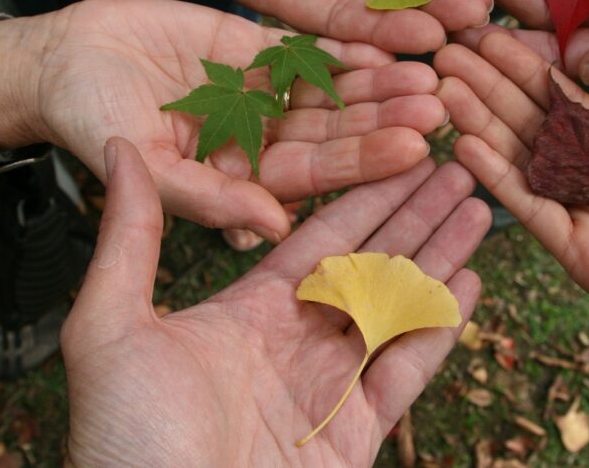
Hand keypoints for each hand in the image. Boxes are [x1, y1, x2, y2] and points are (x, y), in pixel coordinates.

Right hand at [0, 0, 446, 240]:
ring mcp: (263, 94)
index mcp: (245, 181)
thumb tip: (273, 229)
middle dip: (385, 118)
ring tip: (424, 63)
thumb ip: (208, 198)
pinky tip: (383, 32)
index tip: (413, 147)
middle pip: (336, 130)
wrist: (60, 62)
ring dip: (375, 78)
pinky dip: (340, 38)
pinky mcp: (253, 48)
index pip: (315, 175)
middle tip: (437, 103)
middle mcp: (264, 142)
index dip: (363, 160)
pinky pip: (304, 43)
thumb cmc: (90, 127)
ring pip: (329, 87)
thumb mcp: (145, 169)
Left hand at [63, 137, 485, 465]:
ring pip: (399, 307)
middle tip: (455, 165)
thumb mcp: (110, 327)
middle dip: (414, 213)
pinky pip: (407, 368)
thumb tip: (119, 149)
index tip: (399, 151)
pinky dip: (440, 325)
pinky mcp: (356, 433)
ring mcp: (331, 387)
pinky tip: (470, 281)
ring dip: (439, 256)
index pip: (320, 237)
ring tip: (478, 207)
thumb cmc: (124, 440)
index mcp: (248, 311)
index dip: (364, 194)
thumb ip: (130, 238)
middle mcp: (296, 342)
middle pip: (370, 263)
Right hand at [435, 31, 588, 365]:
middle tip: (448, 52)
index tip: (489, 35)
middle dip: (491, 87)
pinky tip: (466, 143)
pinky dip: (498, 178)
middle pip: (533, 125)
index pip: (566, 100)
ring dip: (481, 124)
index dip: (528, 68)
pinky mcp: (577, 253)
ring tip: (445, 87)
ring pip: (522, 162)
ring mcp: (583, 215)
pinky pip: (531, 209)